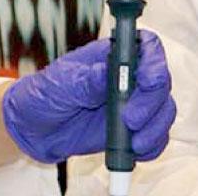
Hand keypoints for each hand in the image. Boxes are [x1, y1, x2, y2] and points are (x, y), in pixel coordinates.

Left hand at [0, 31, 175, 163]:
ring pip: (163, 110)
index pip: (146, 46)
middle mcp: (127, 77)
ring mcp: (132, 103)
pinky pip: (156, 136)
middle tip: (130, 120)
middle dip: (152, 102)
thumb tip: (108, 73)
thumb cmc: (44, 95)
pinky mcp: (132, 130)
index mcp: (111, 55)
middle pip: (161, 80)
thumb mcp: (60, 84)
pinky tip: (135, 151)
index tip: (147, 81)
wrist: (34, 129)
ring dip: (155, 128)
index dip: (154, 60)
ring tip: (133, 143)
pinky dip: (153, 146)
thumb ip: (85, 80)